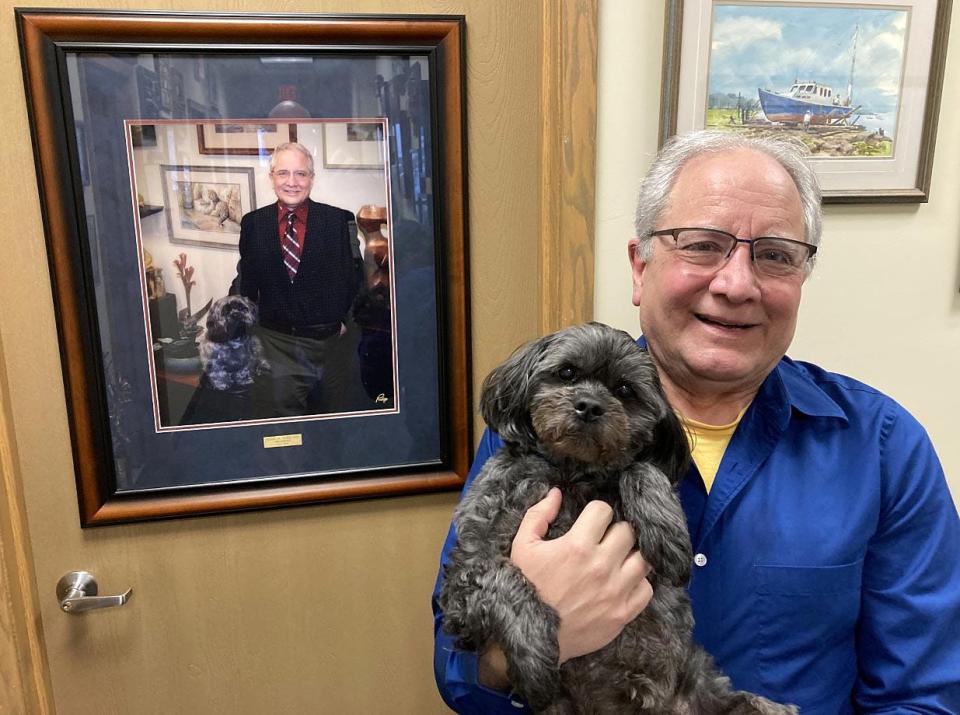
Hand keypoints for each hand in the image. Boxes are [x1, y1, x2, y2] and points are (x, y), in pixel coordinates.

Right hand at [510, 488, 652, 662]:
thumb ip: (539, 515)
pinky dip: (638, 583)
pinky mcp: (624, 613)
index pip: (604, 510)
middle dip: (615, 531)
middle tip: (604, 541)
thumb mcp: (522, 546)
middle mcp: (602, 565)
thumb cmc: (525, 588)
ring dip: (631, 555)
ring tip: (618, 560)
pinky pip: (647, 589)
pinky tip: (623, 582)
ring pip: (643, 558)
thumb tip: (556, 492)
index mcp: (577, 546)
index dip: (596, 513)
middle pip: (628, 531)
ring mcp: (616, 590)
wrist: (530, 636)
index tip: (591, 523)